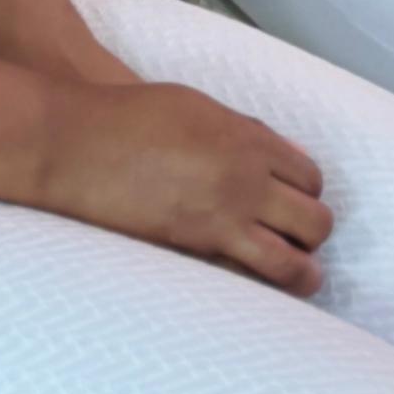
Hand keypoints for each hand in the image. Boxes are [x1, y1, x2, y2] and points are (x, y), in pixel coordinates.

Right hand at [32, 76, 334, 293]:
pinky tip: (259, 286)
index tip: (297, 200)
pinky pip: (248, 277)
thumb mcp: (198, 107)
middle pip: (314, 221)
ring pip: (293, 261)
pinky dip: (262, 284)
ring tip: (303, 279)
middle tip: (302, 239)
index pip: (310, 176)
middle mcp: (246, 180)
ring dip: (304, 273)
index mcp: (248, 140)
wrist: (78, 145)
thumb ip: (246, 131)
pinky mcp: (194, 249)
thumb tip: (284, 153)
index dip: (308, 192)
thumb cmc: (131, 117)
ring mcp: (223, 219)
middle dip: (313, 233)